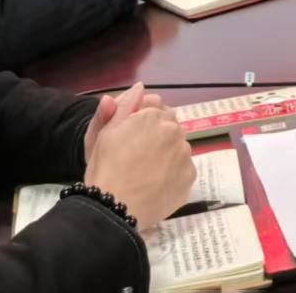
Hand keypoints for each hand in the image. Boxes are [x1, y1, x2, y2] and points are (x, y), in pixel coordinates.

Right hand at [84, 92, 193, 225]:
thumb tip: (140, 86)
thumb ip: (124, 106)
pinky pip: (184, 169)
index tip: (133, 140)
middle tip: (139, 158)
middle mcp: (173, 130)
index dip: (143, 124)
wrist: (114, 209)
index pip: (156, 110)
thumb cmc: (105, 169)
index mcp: (151, 116)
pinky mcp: (190, 176)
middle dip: (158, 137)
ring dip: (168, 155)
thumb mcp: (105, 134)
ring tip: (148, 174)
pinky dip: (174, 175)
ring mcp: (184, 154)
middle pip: (169, 128)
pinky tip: (157, 185)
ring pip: (178, 148)